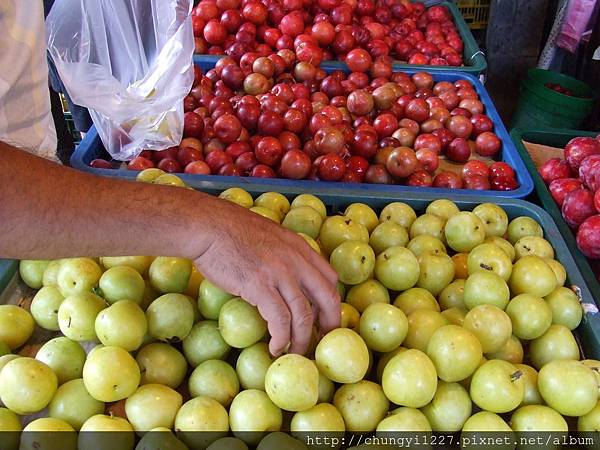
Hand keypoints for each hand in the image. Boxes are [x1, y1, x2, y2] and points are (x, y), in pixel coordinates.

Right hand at [193, 202, 339, 355]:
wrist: (208, 226)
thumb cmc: (231, 231)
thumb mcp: (270, 237)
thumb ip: (283, 255)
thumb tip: (284, 280)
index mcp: (300, 247)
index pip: (330, 278)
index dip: (331, 303)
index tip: (324, 319)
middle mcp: (296, 260)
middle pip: (328, 298)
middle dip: (329, 325)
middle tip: (320, 342)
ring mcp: (280, 273)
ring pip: (304, 315)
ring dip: (301, 340)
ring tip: (295, 352)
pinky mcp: (260, 286)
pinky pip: (279, 319)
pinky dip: (280, 338)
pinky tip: (274, 347)